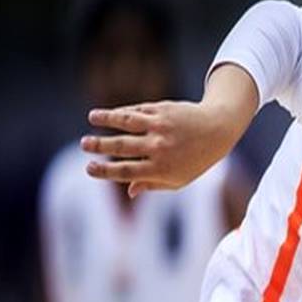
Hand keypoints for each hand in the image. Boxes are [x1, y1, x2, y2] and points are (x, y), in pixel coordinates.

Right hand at [82, 64, 257, 196]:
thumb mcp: (178, 179)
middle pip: (123, 146)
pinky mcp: (162, 110)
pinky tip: (107, 114)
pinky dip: (120, 112)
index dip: (105, 171)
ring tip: (92, 117)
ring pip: (127, 122)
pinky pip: (136, 111)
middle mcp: (161, 147)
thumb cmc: (195, 159)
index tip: (89, 168)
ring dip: (106, 119)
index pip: (127, 171)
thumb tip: (129, 191)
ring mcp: (161, 127)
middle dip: (100, 145)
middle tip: (84, 144)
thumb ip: (153, 185)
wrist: (217, 130)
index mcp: (163, 169)